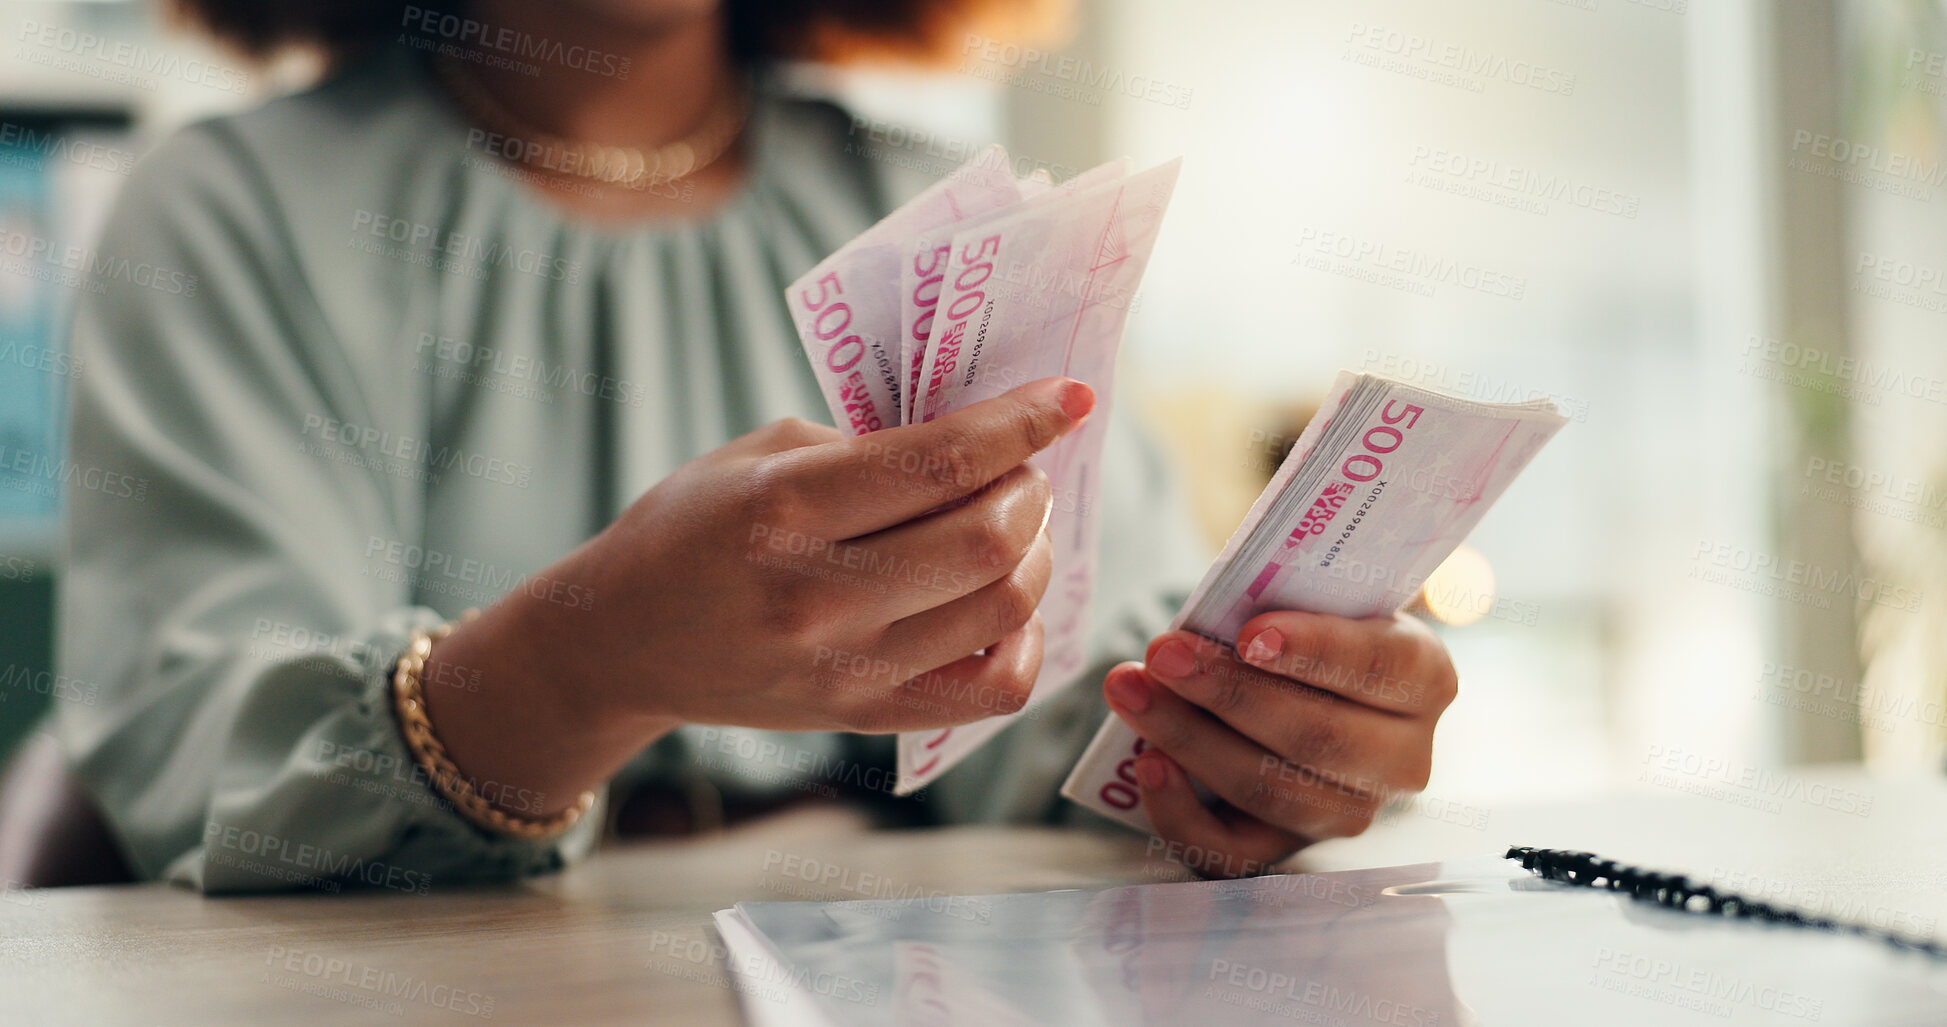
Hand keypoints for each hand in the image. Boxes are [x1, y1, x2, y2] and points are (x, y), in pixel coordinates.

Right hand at [545, 375, 1093, 732]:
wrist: (623, 641)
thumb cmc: (692, 528)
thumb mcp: (757, 456)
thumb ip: (865, 447)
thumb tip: (981, 442)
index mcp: (787, 507)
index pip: (941, 461)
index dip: (1022, 423)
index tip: (1070, 396)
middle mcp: (820, 594)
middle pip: (990, 538)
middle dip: (1030, 487)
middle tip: (1021, 469)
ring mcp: (846, 666)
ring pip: (1005, 607)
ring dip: (1035, 554)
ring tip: (1012, 528)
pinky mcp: (865, 716)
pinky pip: (994, 687)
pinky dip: (1024, 638)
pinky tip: (1001, 604)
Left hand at [1102, 611, 1456, 877]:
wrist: (1303, 684)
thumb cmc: (1304, 627)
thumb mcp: (1313, 600)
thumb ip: (1280, 605)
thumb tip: (1207, 623)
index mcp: (1424, 679)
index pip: (1379, 665)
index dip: (1314, 650)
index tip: (1248, 634)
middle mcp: (1401, 758)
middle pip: (1318, 736)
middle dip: (1230, 694)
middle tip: (1163, 653)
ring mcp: (1349, 812)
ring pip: (1271, 791)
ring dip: (1190, 739)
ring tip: (1131, 689)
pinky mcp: (1290, 849)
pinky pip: (1234, 853)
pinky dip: (1181, 812)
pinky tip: (1146, 765)